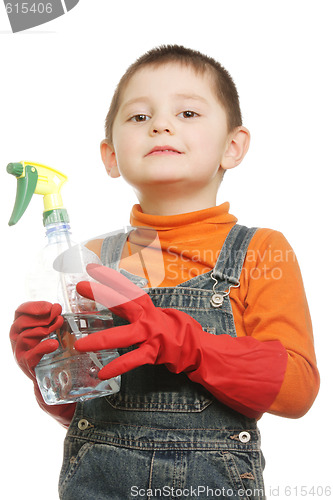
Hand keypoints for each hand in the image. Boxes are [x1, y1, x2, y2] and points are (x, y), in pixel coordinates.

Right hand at [10, 301, 61, 379]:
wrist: (47, 371)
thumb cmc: (46, 347)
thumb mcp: (48, 329)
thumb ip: (51, 319)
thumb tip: (57, 307)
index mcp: (20, 325)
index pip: (20, 311)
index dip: (34, 307)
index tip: (50, 306)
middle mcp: (16, 336)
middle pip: (22, 322)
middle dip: (42, 317)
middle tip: (58, 315)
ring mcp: (19, 351)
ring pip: (24, 336)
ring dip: (43, 329)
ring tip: (58, 324)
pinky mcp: (24, 364)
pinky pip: (29, 356)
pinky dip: (41, 348)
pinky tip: (53, 344)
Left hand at [75, 264, 287, 417]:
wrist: (198, 348)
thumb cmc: (176, 331)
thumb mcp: (158, 314)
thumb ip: (140, 311)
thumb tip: (123, 303)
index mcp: (147, 307)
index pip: (126, 288)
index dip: (109, 277)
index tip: (92, 268)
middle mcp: (147, 317)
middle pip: (121, 302)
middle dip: (100, 294)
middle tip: (80, 286)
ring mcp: (150, 335)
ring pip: (121, 336)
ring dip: (99, 341)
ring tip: (80, 345)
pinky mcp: (153, 352)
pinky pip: (132, 361)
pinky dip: (117, 367)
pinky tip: (103, 373)